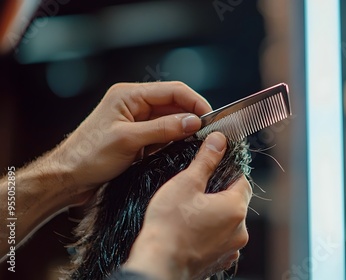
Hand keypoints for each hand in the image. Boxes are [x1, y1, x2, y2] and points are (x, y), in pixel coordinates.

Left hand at [50, 81, 211, 204]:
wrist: (68, 178)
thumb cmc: (88, 156)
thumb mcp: (129, 140)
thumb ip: (163, 128)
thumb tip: (192, 121)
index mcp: (129, 95)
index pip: (172, 91)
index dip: (194, 101)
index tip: (210, 117)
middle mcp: (134, 104)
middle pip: (173, 104)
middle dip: (191, 116)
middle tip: (207, 132)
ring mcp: (136, 121)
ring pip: (170, 120)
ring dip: (183, 129)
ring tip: (196, 142)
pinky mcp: (137, 137)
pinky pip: (162, 134)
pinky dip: (173, 140)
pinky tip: (180, 149)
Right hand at [124, 132, 251, 279]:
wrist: (157, 264)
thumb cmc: (169, 226)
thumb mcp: (186, 183)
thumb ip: (206, 160)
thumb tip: (219, 141)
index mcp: (235, 209)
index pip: (243, 181)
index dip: (229, 171)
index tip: (214, 169)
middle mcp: (239, 232)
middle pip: (236, 202)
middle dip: (219, 194)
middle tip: (196, 190)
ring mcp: (230, 250)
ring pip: (228, 223)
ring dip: (214, 214)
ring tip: (190, 212)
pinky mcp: (218, 262)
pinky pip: (219, 241)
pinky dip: (209, 234)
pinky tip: (190, 231)